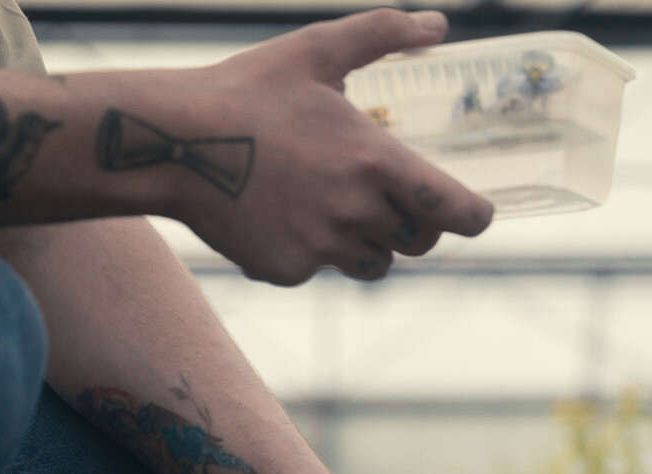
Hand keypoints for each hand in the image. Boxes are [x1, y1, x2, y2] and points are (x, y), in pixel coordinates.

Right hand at [173, 8, 493, 284]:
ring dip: (368, 242)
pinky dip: (311, 251)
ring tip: (331, 206)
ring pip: (374, 264)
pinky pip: (320, 270)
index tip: (475, 214)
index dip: (474, 216)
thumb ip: (383, 34)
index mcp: (377, 162)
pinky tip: (280, 216)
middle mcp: (357, 212)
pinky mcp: (289, 270)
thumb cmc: (249, 91)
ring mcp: (322, 247)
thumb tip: (439, 25)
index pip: (456, 212)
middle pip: (418, 243)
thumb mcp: (318, 50)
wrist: (175, 142)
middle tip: (390, 201)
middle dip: (414, 226)